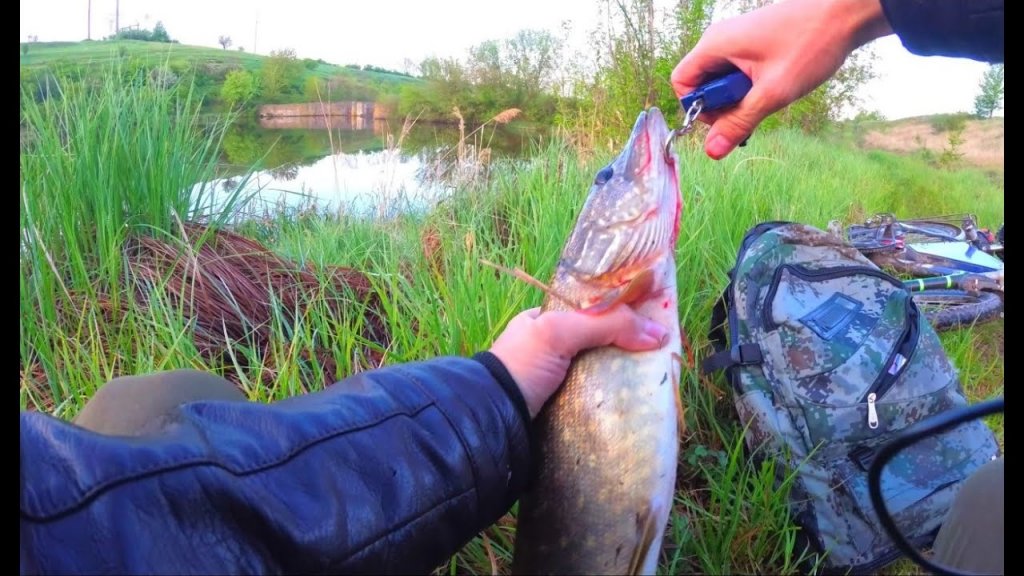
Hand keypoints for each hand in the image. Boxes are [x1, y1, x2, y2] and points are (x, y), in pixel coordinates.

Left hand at [489, 305, 668, 417]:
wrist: (494, 418)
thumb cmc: (522, 365)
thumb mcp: (560, 332)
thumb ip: (606, 324)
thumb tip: (659, 333)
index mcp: (545, 321)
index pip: (593, 309)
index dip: (623, 312)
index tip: (653, 320)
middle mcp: (551, 348)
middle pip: (602, 341)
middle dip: (628, 346)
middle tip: (660, 352)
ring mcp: (559, 380)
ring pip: (603, 371)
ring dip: (626, 376)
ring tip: (656, 378)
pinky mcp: (565, 409)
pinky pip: (598, 398)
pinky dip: (616, 399)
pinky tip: (636, 400)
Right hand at [671, 0, 892, 158]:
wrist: (846, 12)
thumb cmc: (810, 44)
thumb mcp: (772, 92)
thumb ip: (739, 122)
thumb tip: (712, 151)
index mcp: (716, 45)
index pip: (682, 82)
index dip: (697, 107)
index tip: (725, 118)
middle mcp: (721, 39)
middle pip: (702, 83)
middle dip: (722, 106)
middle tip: (753, 112)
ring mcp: (737, 40)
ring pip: (722, 80)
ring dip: (739, 99)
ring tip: (769, 100)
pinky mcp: (753, 43)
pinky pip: (738, 72)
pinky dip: (750, 87)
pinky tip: (774, 90)